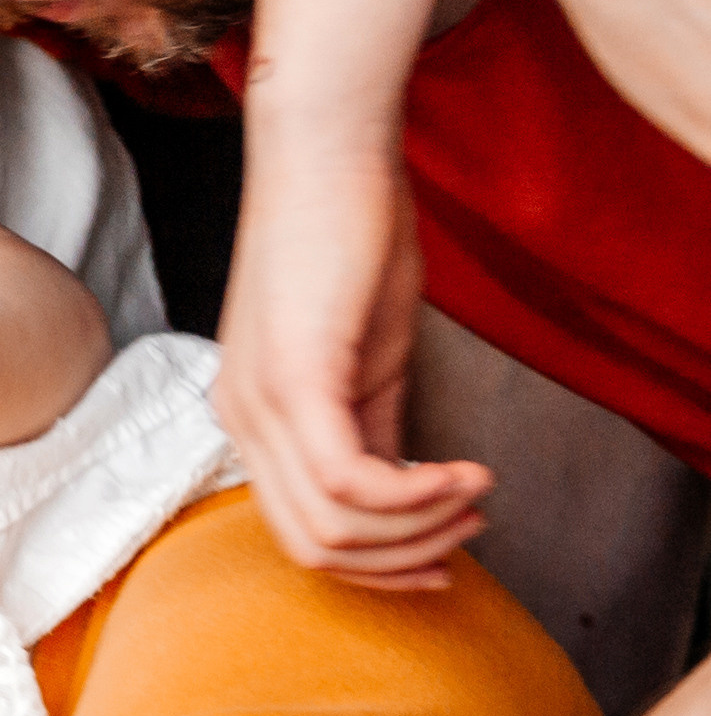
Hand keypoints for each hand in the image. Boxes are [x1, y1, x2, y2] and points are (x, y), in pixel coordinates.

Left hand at [215, 147, 489, 587]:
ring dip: (421, 527)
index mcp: (251, 415)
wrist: (329, 152)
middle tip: (469, 523)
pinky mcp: (295, 377)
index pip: (299, 533)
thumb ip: (374, 431)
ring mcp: (260, 400)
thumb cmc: (349, 239)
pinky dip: (420, 495)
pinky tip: (467, 471)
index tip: (445, 551)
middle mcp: (240, 416)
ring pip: (333, 529)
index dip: (376, 564)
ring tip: (474, 492)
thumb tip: (403, 498)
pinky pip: (350, 484)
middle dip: (402, 558)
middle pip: (311, 548)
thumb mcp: (365, 357)